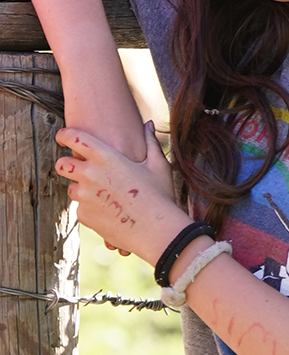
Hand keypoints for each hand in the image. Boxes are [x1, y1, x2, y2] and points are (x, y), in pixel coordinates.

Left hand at [55, 122, 189, 263]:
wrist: (156, 230)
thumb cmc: (160, 195)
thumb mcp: (158, 166)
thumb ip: (150, 142)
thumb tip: (149, 124)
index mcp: (106, 158)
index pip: (74, 138)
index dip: (64, 135)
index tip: (63, 137)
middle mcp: (90, 175)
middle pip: (62, 164)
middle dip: (67, 164)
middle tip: (79, 167)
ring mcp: (84, 196)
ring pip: (72, 188)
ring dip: (82, 188)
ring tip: (106, 194)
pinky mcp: (83, 215)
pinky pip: (81, 208)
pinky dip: (92, 208)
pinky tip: (112, 210)